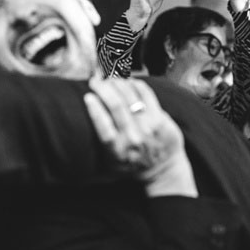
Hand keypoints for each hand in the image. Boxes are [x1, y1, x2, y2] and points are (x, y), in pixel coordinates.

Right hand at [84, 78, 194, 197]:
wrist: (162, 170)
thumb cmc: (132, 164)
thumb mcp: (111, 161)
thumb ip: (100, 142)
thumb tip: (89, 114)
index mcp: (117, 150)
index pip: (103, 126)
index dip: (94, 108)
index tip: (87, 96)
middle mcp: (133, 138)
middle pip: (115, 105)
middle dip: (102, 88)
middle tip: (95, 81)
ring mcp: (148, 128)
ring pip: (130, 96)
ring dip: (117, 82)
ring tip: (109, 78)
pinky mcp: (161, 119)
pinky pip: (146, 94)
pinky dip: (135, 84)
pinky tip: (127, 81)